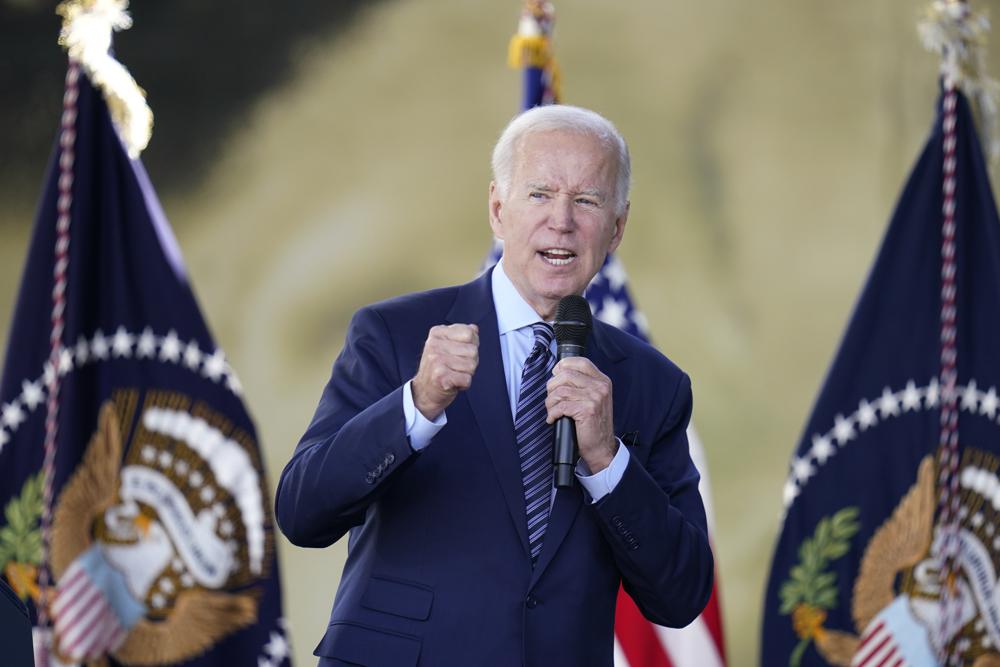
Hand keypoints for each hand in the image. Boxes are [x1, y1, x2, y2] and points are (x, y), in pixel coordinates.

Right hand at [412, 324, 479, 419]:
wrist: (424, 392)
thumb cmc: (438, 369)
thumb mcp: (447, 347)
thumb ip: (461, 336)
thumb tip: (474, 328)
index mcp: (437, 333)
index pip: (469, 333)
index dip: (471, 345)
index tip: (459, 353)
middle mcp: (434, 345)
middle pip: (473, 350)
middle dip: (470, 361)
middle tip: (455, 367)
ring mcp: (436, 360)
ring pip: (472, 365)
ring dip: (467, 373)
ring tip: (453, 374)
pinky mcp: (440, 376)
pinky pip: (467, 379)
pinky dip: (464, 384)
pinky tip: (453, 383)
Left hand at [545, 357, 617, 472]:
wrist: (602, 447)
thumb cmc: (593, 424)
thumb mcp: (593, 398)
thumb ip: (581, 384)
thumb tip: (557, 373)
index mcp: (602, 381)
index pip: (580, 362)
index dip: (563, 366)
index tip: (555, 376)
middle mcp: (600, 386)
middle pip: (565, 375)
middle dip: (552, 387)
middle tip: (552, 399)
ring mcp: (595, 398)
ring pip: (560, 391)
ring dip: (550, 403)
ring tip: (552, 411)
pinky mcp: (587, 410)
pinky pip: (561, 406)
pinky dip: (552, 413)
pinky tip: (553, 419)